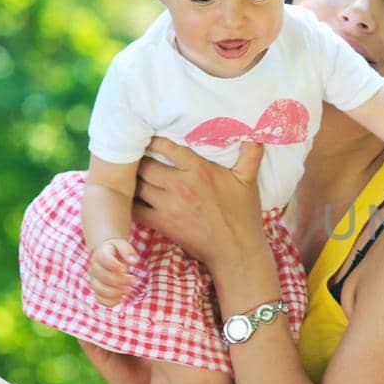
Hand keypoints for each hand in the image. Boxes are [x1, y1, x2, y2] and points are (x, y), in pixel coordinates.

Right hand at [87, 238, 138, 305]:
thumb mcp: (122, 245)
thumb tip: (134, 261)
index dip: (114, 265)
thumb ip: (128, 251)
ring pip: (99, 290)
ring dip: (115, 292)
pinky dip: (110, 302)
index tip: (125, 269)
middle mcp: (94, 267)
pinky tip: (121, 299)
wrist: (104, 254)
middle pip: (103, 277)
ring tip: (128, 290)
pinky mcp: (97, 290)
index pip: (104, 259)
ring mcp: (94, 280)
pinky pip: (100, 299)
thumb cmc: (116, 250)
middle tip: (134, 279)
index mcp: (100, 254)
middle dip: (120, 280)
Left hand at [131, 138, 266, 265]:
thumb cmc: (243, 215)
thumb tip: (256, 133)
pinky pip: (135, 210)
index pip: (166, 147)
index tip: (148, 137)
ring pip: (137, 186)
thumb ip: (250, 155)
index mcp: (200, 170)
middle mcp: (181, 186)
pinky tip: (128, 197)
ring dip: (131, 179)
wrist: (236, 250)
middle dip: (137, 159)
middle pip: (145, 165)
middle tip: (132, 155)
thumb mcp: (249, 181)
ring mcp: (168, 206)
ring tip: (127, 174)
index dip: (153, 140)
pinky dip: (129, 203)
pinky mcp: (162, 224)